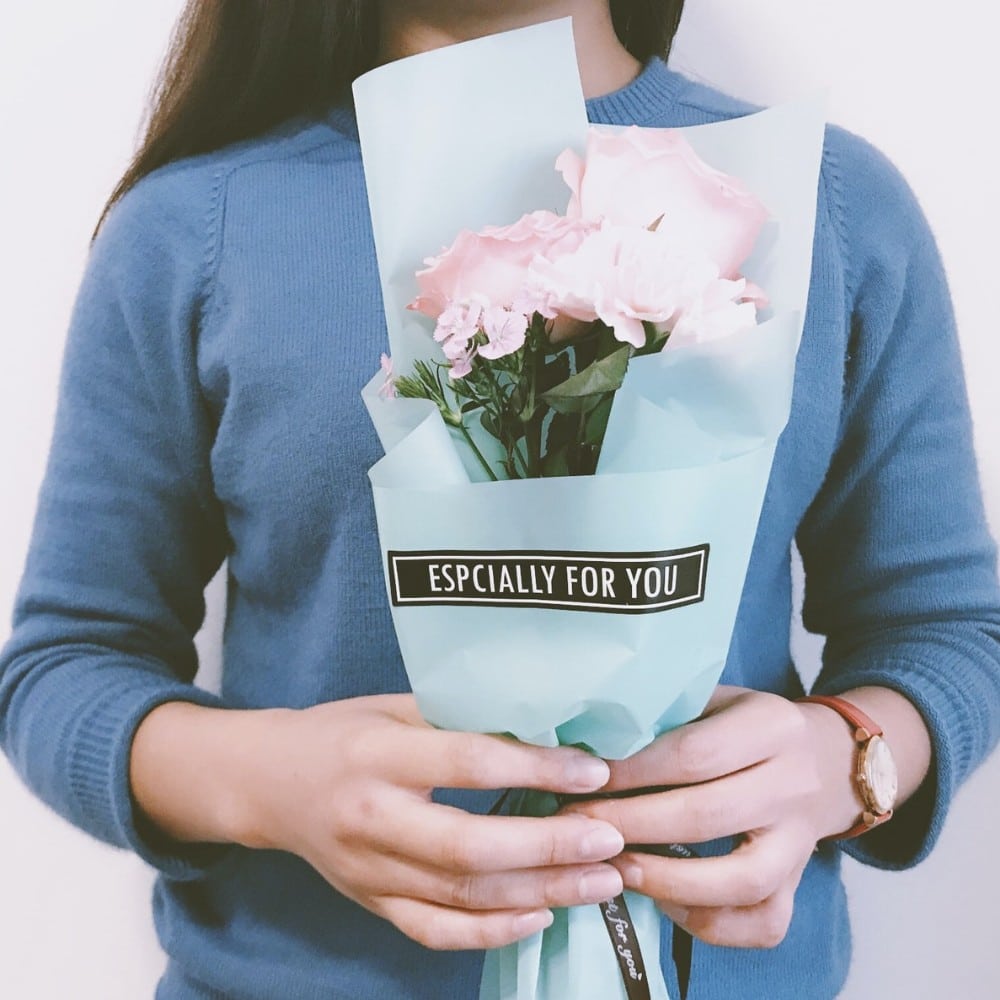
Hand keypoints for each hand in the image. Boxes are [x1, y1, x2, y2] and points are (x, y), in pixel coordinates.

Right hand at [132, 694, 624, 950]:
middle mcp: (372, 817)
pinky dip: (492, 933)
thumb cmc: (341, 731)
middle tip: (610, 840)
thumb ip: (457, 714)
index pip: (468, 762)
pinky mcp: (371, 903)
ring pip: (462, 896)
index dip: (535, 768)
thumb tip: (544, 723)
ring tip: (601, 881)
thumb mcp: (393, 704)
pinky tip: (542, 916)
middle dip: (549, 848)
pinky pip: (435, 931)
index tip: (594, 770)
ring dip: (540, 893)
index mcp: (378, 753)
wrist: (267, 783)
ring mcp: (369, 871)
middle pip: (469, 846)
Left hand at [560, 685, 864, 948]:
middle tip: (576, 827)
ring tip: (613, 868)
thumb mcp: (713, 698)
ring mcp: (802, 841)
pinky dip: (708, 922)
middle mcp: (794, 783)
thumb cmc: (743, 724)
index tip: (584, 780)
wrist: (825, 759)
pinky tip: (661, 901)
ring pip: (742, 881)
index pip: (695, 753)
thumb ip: (665, 715)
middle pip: (708, 814)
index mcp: (771, 725)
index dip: (634, 771)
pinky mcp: (799, 885)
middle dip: (631, 825)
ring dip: (666, 881)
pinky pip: (761, 923)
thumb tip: (587, 744)